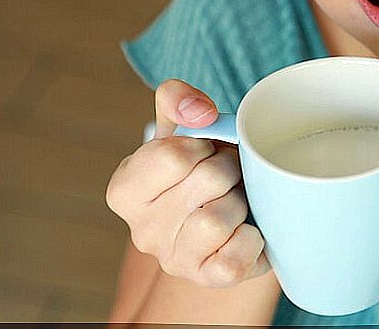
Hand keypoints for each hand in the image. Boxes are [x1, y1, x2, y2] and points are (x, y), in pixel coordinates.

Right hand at [106, 79, 269, 286]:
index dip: (203, 145)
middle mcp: (142, 229)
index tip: (204, 152)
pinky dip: (252, 238)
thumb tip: (200, 112)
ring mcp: (173, 259)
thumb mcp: (184, 127)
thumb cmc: (203, 168)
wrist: (229, 217)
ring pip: (221, 218)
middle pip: (209, 179)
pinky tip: (245, 230)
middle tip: (227, 177)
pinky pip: (238, 255)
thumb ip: (177, 99)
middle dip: (229, 169)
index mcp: (125, 189)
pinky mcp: (207, 279)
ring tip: (235, 201)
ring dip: (241, 202)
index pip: (172, 156)